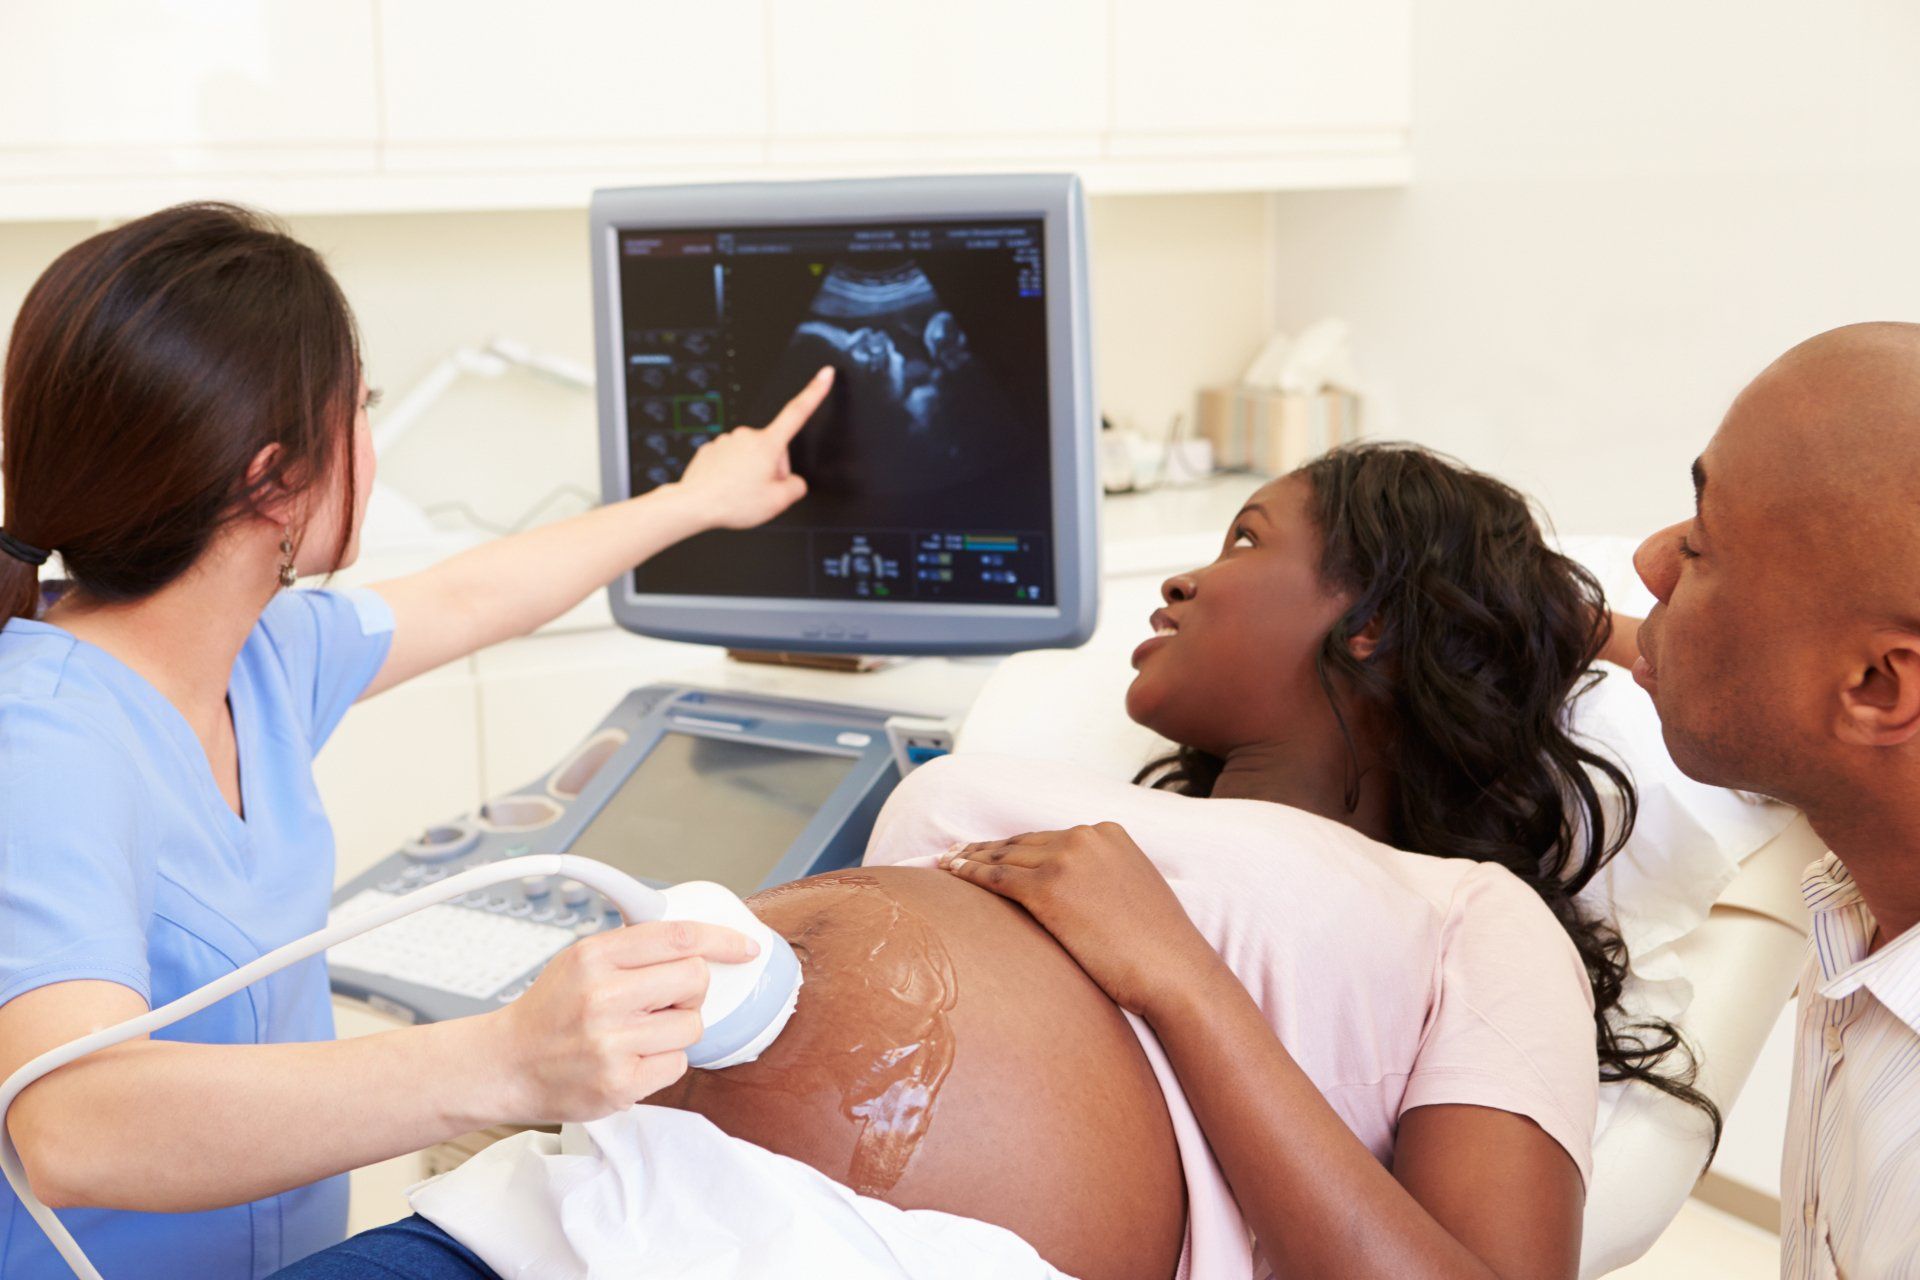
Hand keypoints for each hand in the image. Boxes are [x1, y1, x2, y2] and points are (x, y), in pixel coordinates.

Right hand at [486, 919, 760, 1122]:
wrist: (506, 1065)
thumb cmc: (549, 1011)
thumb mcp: (580, 959)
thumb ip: (633, 947)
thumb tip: (697, 940)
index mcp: (595, 956)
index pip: (678, 936)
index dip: (721, 939)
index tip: (744, 947)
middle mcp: (603, 997)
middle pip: (695, 979)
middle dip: (690, 989)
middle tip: (665, 999)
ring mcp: (612, 1044)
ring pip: (692, 1026)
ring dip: (676, 1029)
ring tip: (639, 1032)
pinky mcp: (620, 1084)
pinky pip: (678, 1065)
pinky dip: (663, 1062)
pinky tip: (633, 1058)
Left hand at [677, 365, 833, 528]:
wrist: (695, 505)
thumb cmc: (733, 502)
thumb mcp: (779, 502)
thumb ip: (797, 487)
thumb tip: (793, 482)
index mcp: (768, 444)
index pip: (798, 412)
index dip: (815, 391)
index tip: (825, 374)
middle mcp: (747, 436)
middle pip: (773, 449)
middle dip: (772, 468)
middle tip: (761, 491)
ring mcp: (727, 441)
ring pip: (751, 457)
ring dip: (751, 472)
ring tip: (740, 493)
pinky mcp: (711, 449)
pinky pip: (731, 461)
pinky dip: (732, 474)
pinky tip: (727, 488)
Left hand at [941, 823, 1220, 1020]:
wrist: (1174, 970)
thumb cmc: (1158, 946)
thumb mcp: (1134, 892)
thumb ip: (1104, 878)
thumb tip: (1077, 891)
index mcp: (1110, 833)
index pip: (1050, 837)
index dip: (1016, 844)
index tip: (991, 847)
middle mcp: (1086, 837)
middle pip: (1023, 842)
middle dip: (987, 847)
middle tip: (956, 851)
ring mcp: (1066, 861)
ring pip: (1004, 855)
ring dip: (971, 857)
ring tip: (947, 861)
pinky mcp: (1048, 890)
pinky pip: (997, 878)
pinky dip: (970, 873)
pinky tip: (951, 873)